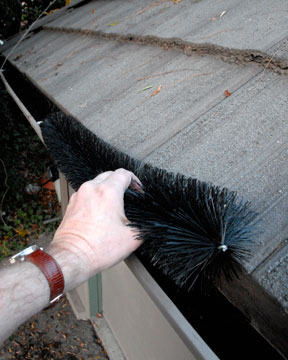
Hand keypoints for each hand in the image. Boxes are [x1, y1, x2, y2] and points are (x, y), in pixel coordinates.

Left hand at [47, 169, 142, 290]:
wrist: (72, 258)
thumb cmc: (97, 248)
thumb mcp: (132, 238)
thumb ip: (144, 226)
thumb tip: (147, 224)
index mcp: (108, 192)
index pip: (124, 173)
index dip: (135, 180)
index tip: (138, 189)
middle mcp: (91, 189)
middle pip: (109, 175)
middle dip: (121, 182)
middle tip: (128, 194)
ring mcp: (79, 196)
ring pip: (96, 183)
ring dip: (107, 189)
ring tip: (114, 204)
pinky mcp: (71, 205)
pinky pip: (86, 194)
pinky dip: (95, 197)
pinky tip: (100, 211)